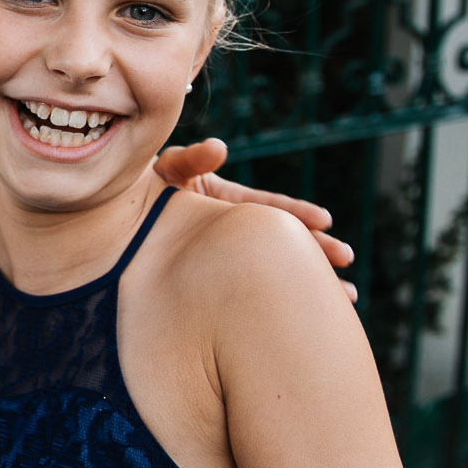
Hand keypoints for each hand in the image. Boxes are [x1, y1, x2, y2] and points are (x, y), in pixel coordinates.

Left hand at [154, 138, 357, 301]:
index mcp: (230, 201)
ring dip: (312, 281)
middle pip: (286, 241)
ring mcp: (230, 255)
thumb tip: (220, 147)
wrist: (120, 222)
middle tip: (346, 267)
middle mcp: (237, 229)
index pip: (272, 209)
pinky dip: (279, 302)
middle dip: (318, 252)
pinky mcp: (221, 279)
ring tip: (347, 298)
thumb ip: (191, 159)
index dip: (297, 215)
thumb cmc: (142, 192)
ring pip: (279, 268)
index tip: (324, 221)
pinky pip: (256, 290)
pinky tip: (305, 319)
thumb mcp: (167, 170)